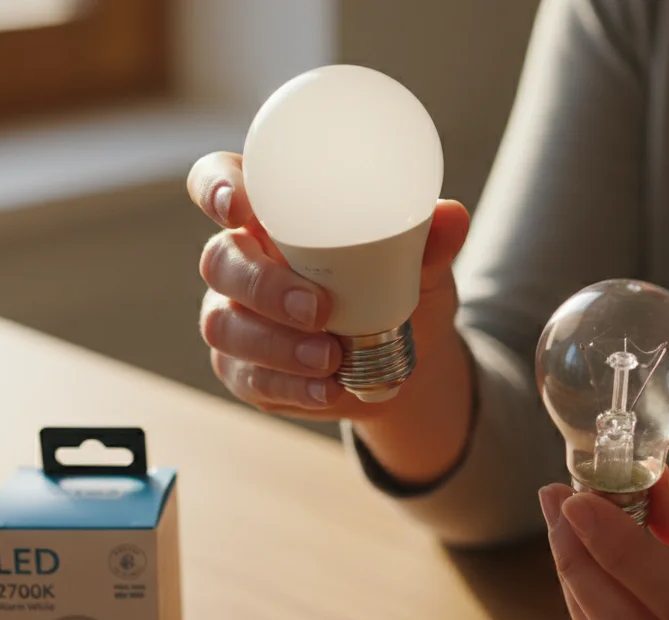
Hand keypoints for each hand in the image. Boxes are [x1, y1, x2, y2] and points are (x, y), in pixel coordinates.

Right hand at [186, 151, 469, 420]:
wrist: (404, 360)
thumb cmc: (396, 287)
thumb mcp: (421, 264)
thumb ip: (430, 243)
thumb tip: (452, 216)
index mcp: (272, 214)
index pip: (218, 181)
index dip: (215, 188)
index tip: (241, 207)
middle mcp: (243, 259)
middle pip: (220, 260)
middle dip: (263, 287)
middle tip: (318, 310)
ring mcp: (236, 315)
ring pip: (225, 325)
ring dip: (277, 346)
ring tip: (330, 359)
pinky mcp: (245, 367)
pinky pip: (248, 378)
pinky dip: (290, 386)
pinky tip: (327, 390)